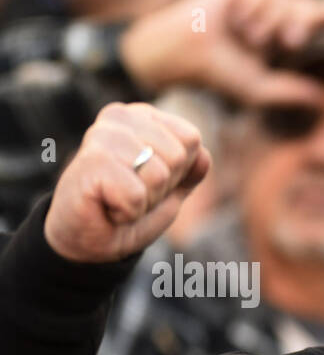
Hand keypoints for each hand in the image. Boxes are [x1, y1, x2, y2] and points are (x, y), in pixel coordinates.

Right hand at [44, 103, 210, 262]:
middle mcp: (120, 117)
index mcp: (142, 116)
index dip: (178, 172)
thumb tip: (204, 155)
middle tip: (133, 193)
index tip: (149, 180)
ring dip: (145, 201)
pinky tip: (107, 206)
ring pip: (159, 176)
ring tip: (119, 199)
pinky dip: (128, 212)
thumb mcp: (170, 189)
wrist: (90, 238)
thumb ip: (191, 170)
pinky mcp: (91, 162)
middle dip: (162, 188)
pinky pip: (136, 195)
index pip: (191, 139)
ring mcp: (102, 136)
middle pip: (178, 156)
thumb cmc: (129, 208)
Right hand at [119, 0, 323, 105]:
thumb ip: (289, 93)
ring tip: (246, 35)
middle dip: (302, 23)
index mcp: (277, 40)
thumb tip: (321, 95)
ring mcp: (254, 2)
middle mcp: (269, 18)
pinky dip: (253, 9)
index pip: (308, 26)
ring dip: (269, 20)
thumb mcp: (257, 91)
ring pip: (284, 1)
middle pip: (303, 9)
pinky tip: (236, 18)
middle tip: (290, 42)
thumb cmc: (220, 74)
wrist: (185, 52)